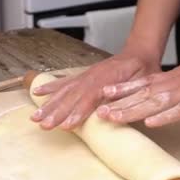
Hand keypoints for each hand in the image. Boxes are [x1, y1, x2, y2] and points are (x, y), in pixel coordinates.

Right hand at [30, 48, 160, 129]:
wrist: (140, 53)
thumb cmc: (144, 70)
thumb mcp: (144, 83)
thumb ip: (129, 96)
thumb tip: (112, 110)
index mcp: (108, 78)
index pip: (90, 97)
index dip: (78, 112)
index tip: (67, 125)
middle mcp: (93, 76)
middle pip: (72, 96)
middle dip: (57, 112)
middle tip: (44, 126)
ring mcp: (86, 75)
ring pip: (64, 91)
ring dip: (49, 105)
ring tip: (35, 118)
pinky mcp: (83, 76)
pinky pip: (64, 82)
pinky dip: (50, 88)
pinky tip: (37, 93)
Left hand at [96, 26, 179, 126]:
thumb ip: (177, 84)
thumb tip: (163, 96)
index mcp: (172, 77)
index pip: (142, 85)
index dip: (122, 91)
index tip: (103, 96)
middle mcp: (175, 83)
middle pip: (142, 95)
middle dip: (120, 105)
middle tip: (99, 113)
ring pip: (155, 102)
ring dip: (133, 111)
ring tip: (114, 117)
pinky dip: (165, 116)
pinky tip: (151, 123)